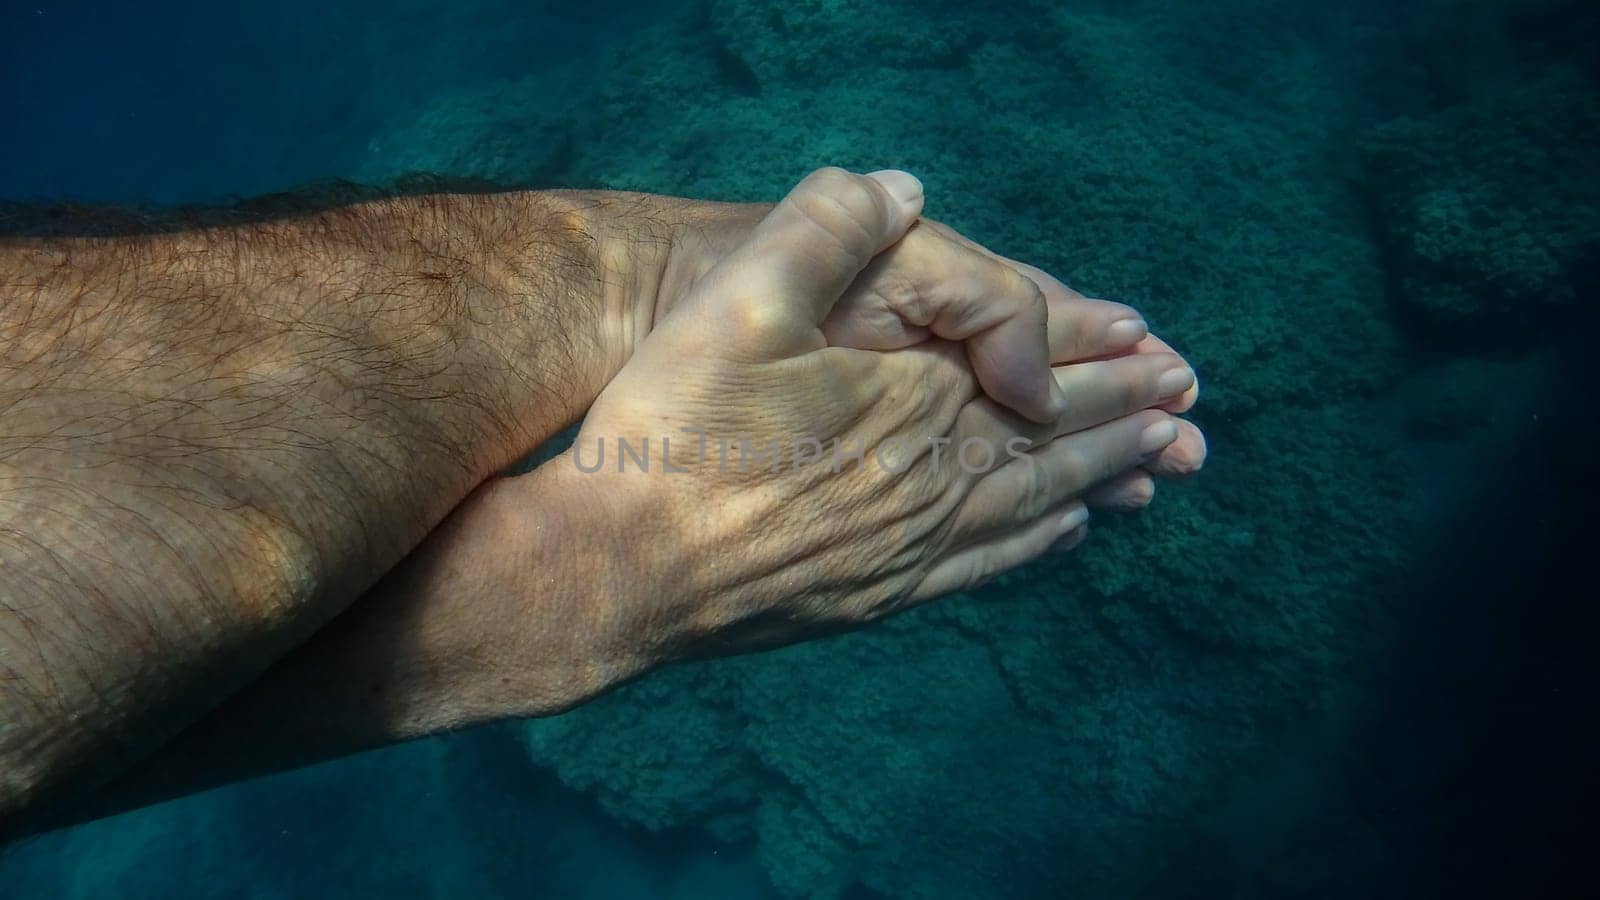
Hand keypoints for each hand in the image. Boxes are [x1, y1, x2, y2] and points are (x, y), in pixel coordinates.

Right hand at [509, 168, 1194, 672]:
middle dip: (1126, 423)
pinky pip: (985, 567)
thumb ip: (825, 229)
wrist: (617, 571)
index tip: (1170, 360)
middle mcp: (929, 482)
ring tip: (1156, 468)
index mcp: (912, 404)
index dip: (1105, 365)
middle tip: (1189, 410)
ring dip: (1102, 480)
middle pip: (1050, 447)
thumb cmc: (672, 432)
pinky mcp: (873, 596)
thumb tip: (903, 188)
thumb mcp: (737, 301)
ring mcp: (905, 549)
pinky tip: (1063, 536)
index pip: (1036, 379)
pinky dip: (1037, 546)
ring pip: (1033, 509)